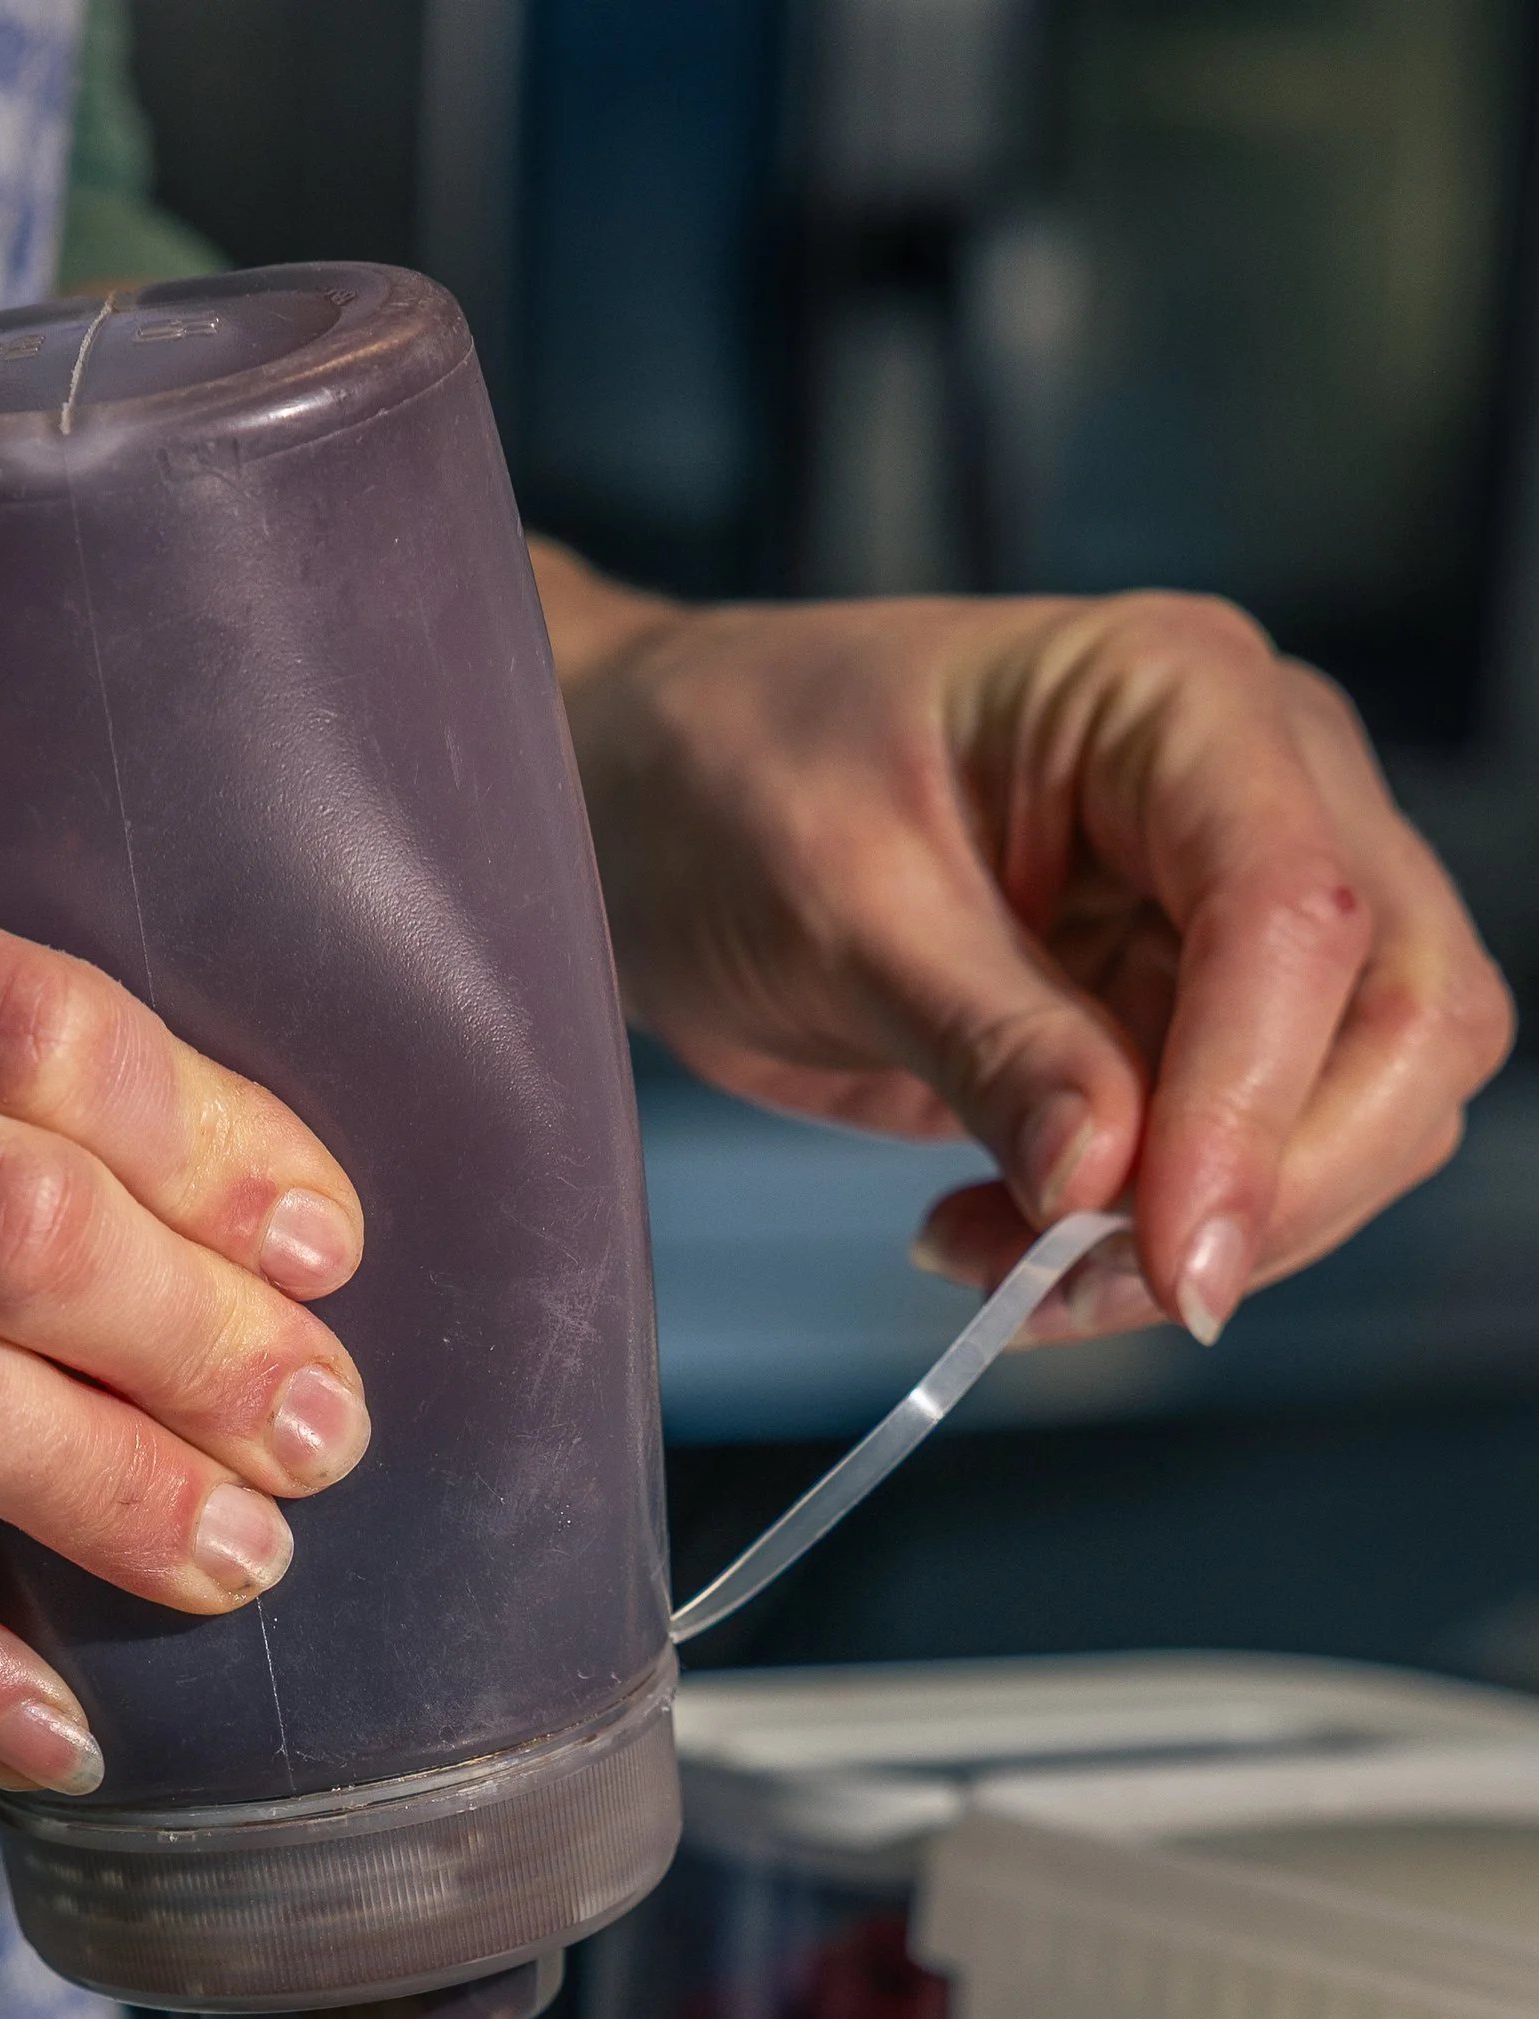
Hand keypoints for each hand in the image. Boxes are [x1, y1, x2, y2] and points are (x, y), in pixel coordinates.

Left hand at [536, 550, 1514, 1343]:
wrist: (651, 798)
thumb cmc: (726, 778)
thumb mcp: (836, 903)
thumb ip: (988, 1038)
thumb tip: (1108, 1179)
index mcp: (1179, 698)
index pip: (1299, 911)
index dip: (1255, 1104)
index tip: (1164, 1252)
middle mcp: (1256, 788)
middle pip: (1402, 1020)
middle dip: (1270, 1187)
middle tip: (1085, 1285)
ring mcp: (1231, 911)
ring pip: (1350, 1113)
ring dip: (1198, 1234)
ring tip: (1002, 1264)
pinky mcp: (1181, 1019)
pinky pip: (1237, 1164)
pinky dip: (1138, 1242)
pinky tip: (1001, 1243)